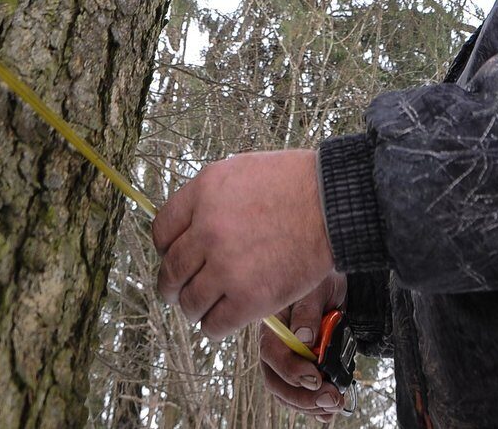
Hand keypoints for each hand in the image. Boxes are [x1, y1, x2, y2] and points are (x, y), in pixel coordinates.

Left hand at [151, 149, 333, 340]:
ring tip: (204, 308)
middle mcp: (207, 230)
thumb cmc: (296, 184)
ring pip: (190, 302)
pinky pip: (215, 324)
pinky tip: (223, 320)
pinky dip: (214, 327)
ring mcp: (227, 266)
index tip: (172, 258)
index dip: (164, 250)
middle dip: (172, 286)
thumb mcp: (241, 171)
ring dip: (193, 308)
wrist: (335, 203)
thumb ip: (210, 198)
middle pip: (171, 270)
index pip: (161, 231)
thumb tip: (191, 224)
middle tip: (179, 291)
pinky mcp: (250, 298)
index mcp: (203, 193)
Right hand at [260, 271, 348, 422]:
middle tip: (329, 398)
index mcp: (272, 326)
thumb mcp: (315, 288)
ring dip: (309, 405)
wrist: (333, 279)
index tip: (315, 376)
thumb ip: (308, 311)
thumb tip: (304, 337)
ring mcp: (288, 358)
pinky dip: (312, 406)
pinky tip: (325, 414)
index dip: (291, 370)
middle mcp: (276, 345)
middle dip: (302, 396)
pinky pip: (300, 392)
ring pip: (287, 392)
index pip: (271, 354)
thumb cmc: (320, 278)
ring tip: (333, 405)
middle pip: (276, 380)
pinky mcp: (302, 365)